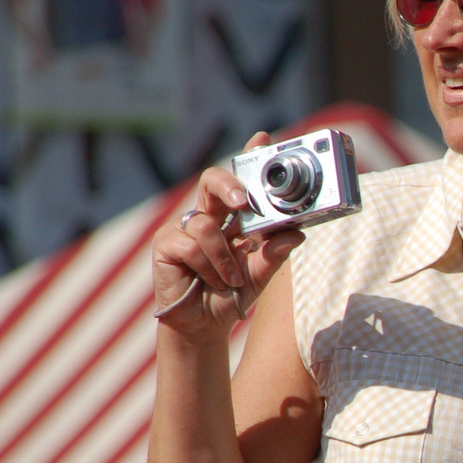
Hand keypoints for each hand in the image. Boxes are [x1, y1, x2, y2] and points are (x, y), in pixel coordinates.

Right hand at [151, 132, 304, 331]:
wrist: (205, 325)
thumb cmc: (232, 293)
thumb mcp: (261, 274)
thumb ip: (277, 253)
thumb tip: (296, 233)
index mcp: (231, 217)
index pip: (239, 181)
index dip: (248, 156)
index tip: (262, 138)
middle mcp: (207, 216)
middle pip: (213, 181)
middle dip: (230, 186)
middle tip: (246, 203)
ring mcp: (183, 228)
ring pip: (206, 226)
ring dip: (225, 258)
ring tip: (231, 279)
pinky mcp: (166, 243)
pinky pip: (192, 246)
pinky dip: (209, 266)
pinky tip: (212, 281)